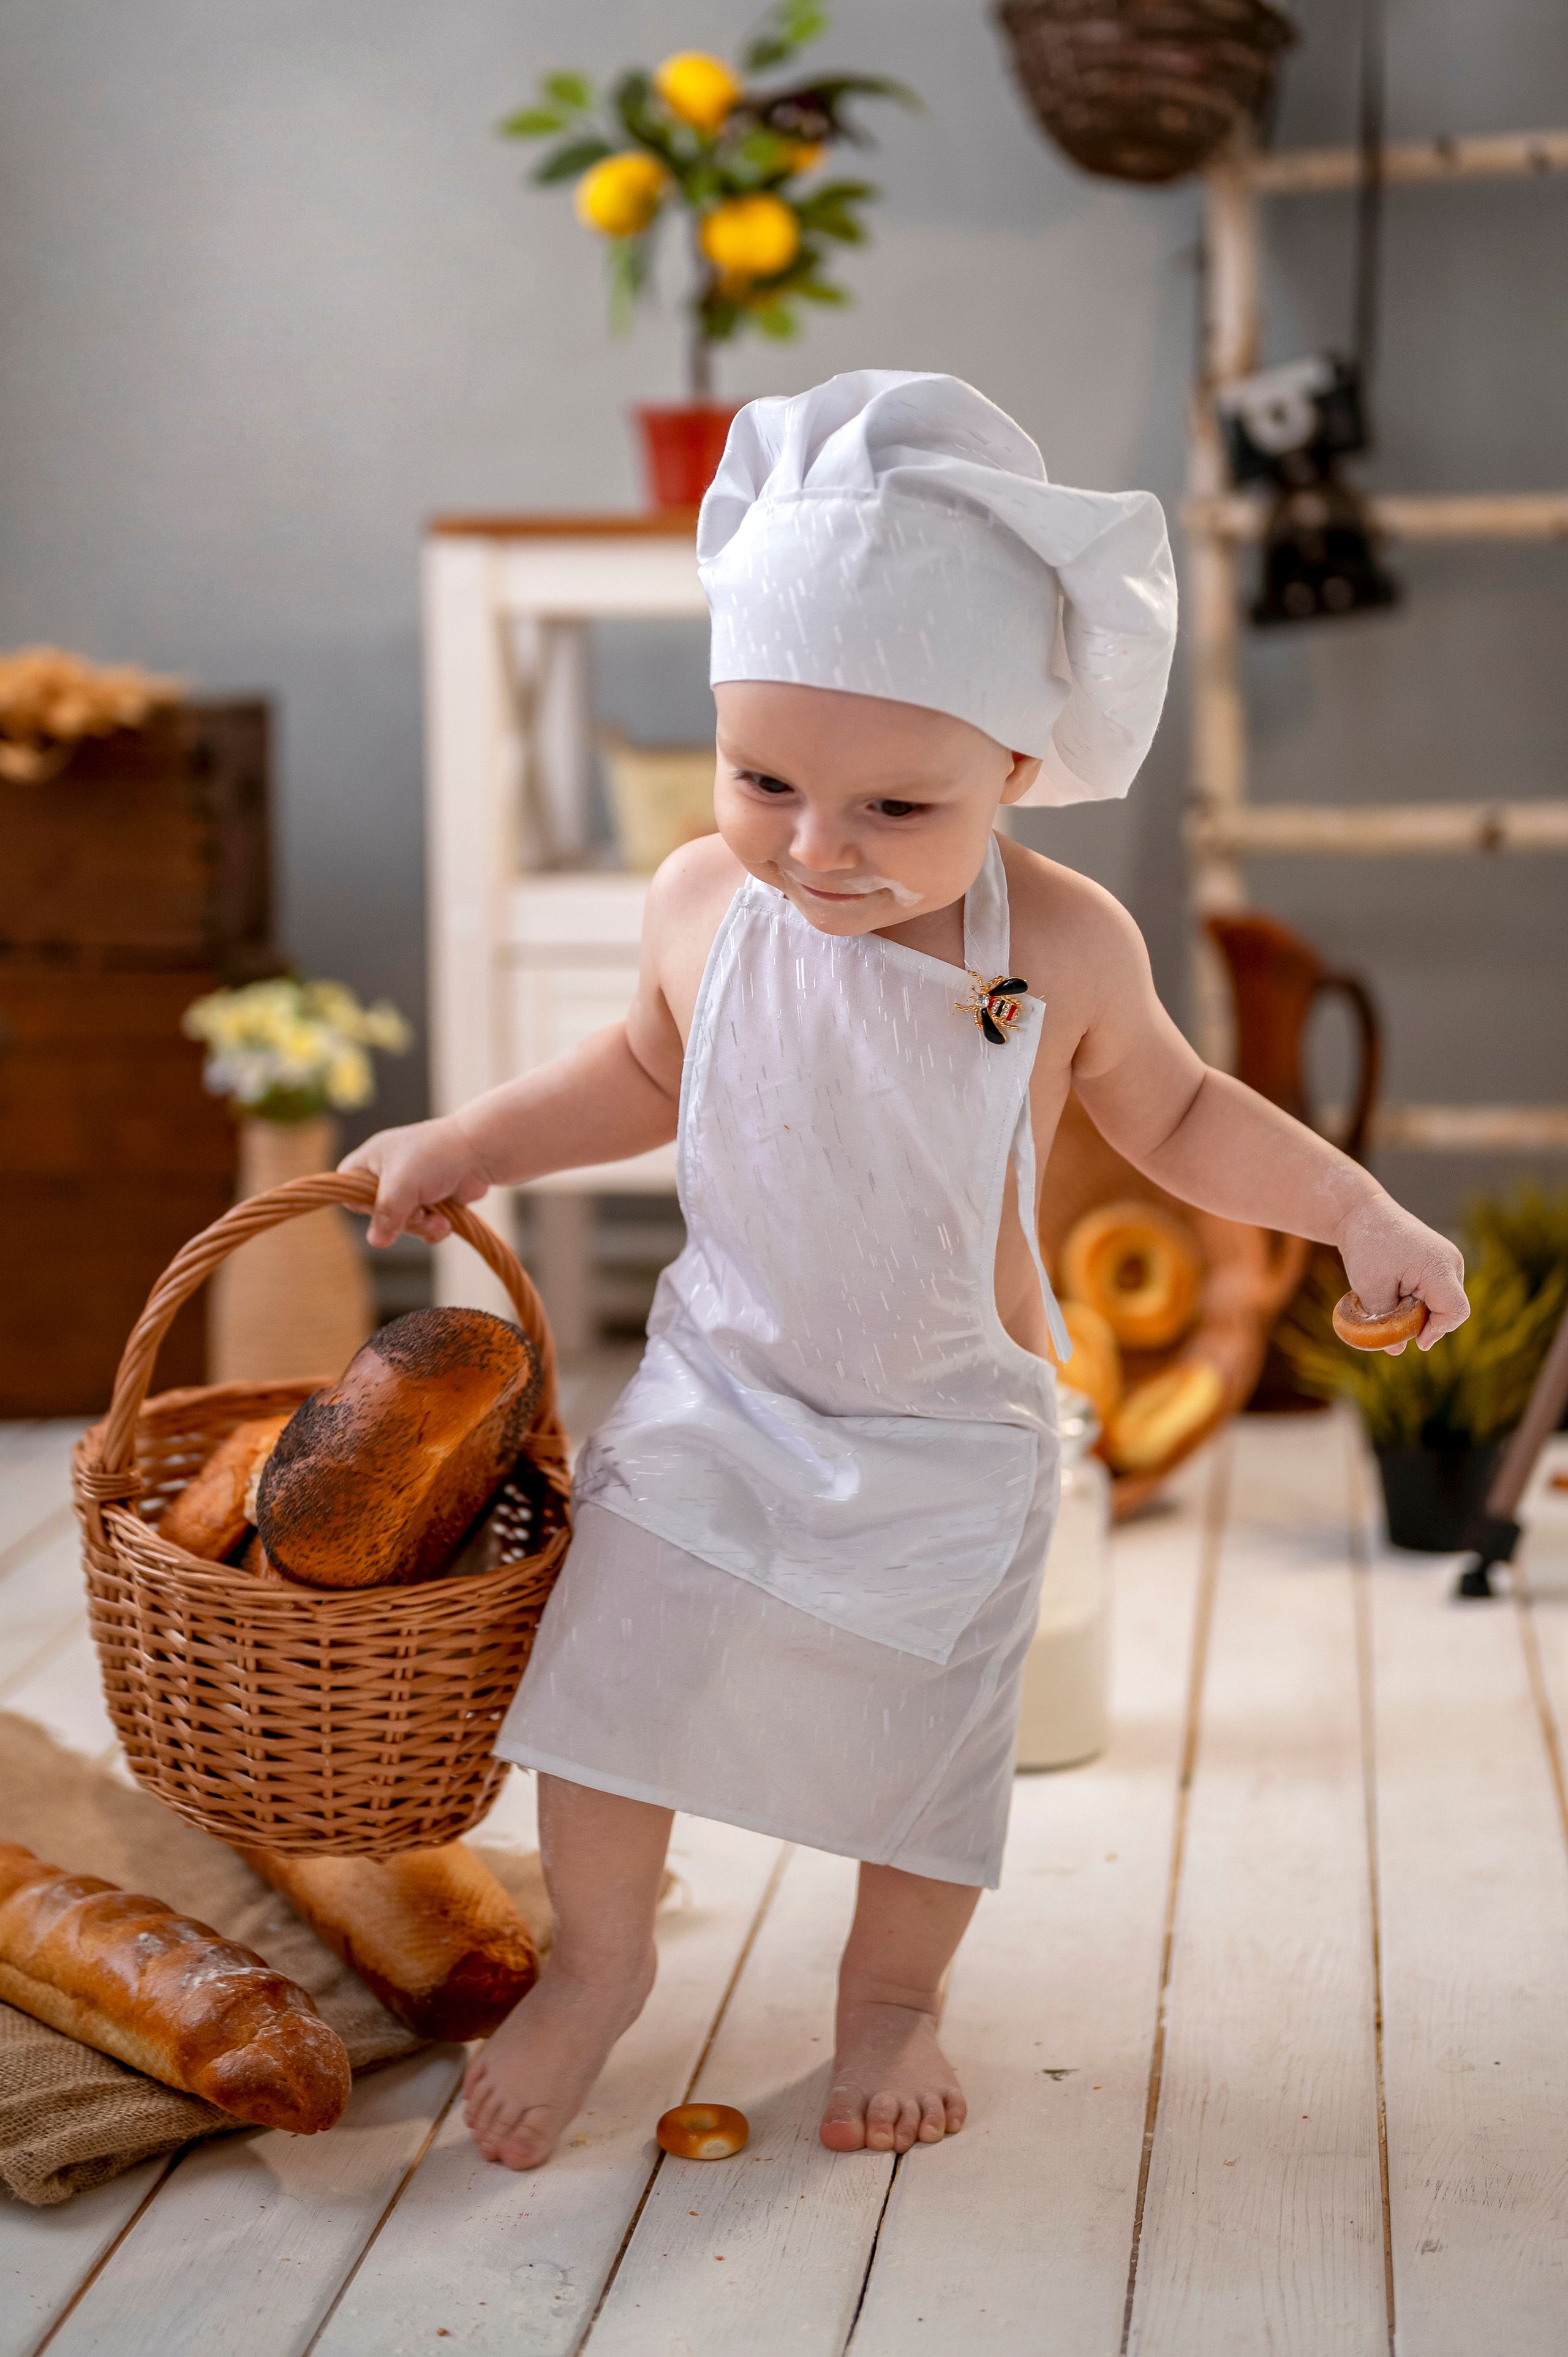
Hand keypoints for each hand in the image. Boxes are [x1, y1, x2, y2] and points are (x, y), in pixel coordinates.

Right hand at [338, 1115, 492, 1247]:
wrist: (482, 1152)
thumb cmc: (436, 1157)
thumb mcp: (402, 1184)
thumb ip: (385, 1213)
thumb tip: (376, 1242)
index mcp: (371, 1160)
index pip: (348, 1189)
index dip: (362, 1203)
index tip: (382, 1206)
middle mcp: (388, 1174)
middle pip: (378, 1213)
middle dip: (402, 1220)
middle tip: (419, 1213)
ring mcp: (412, 1188)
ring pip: (403, 1224)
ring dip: (422, 1226)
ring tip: (439, 1219)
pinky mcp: (433, 1200)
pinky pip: (424, 1226)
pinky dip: (434, 1227)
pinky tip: (446, 1222)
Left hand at [1336, 1194, 1468, 1353]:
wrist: (1361, 1212)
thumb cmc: (1366, 1246)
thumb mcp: (1370, 1289)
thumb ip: (1385, 1322)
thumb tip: (1396, 1351)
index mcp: (1440, 1266)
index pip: (1455, 1311)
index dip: (1437, 1331)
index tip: (1415, 1340)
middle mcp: (1451, 1262)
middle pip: (1448, 1310)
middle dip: (1422, 1321)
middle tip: (1390, 1315)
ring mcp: (1447, 1260)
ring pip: (1440, 1302)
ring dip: (1415, 1309)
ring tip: (1388, 1295)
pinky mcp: (1437, 1261)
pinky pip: (1434, 1291)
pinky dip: (1414, 1298)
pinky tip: (1393, 1289)